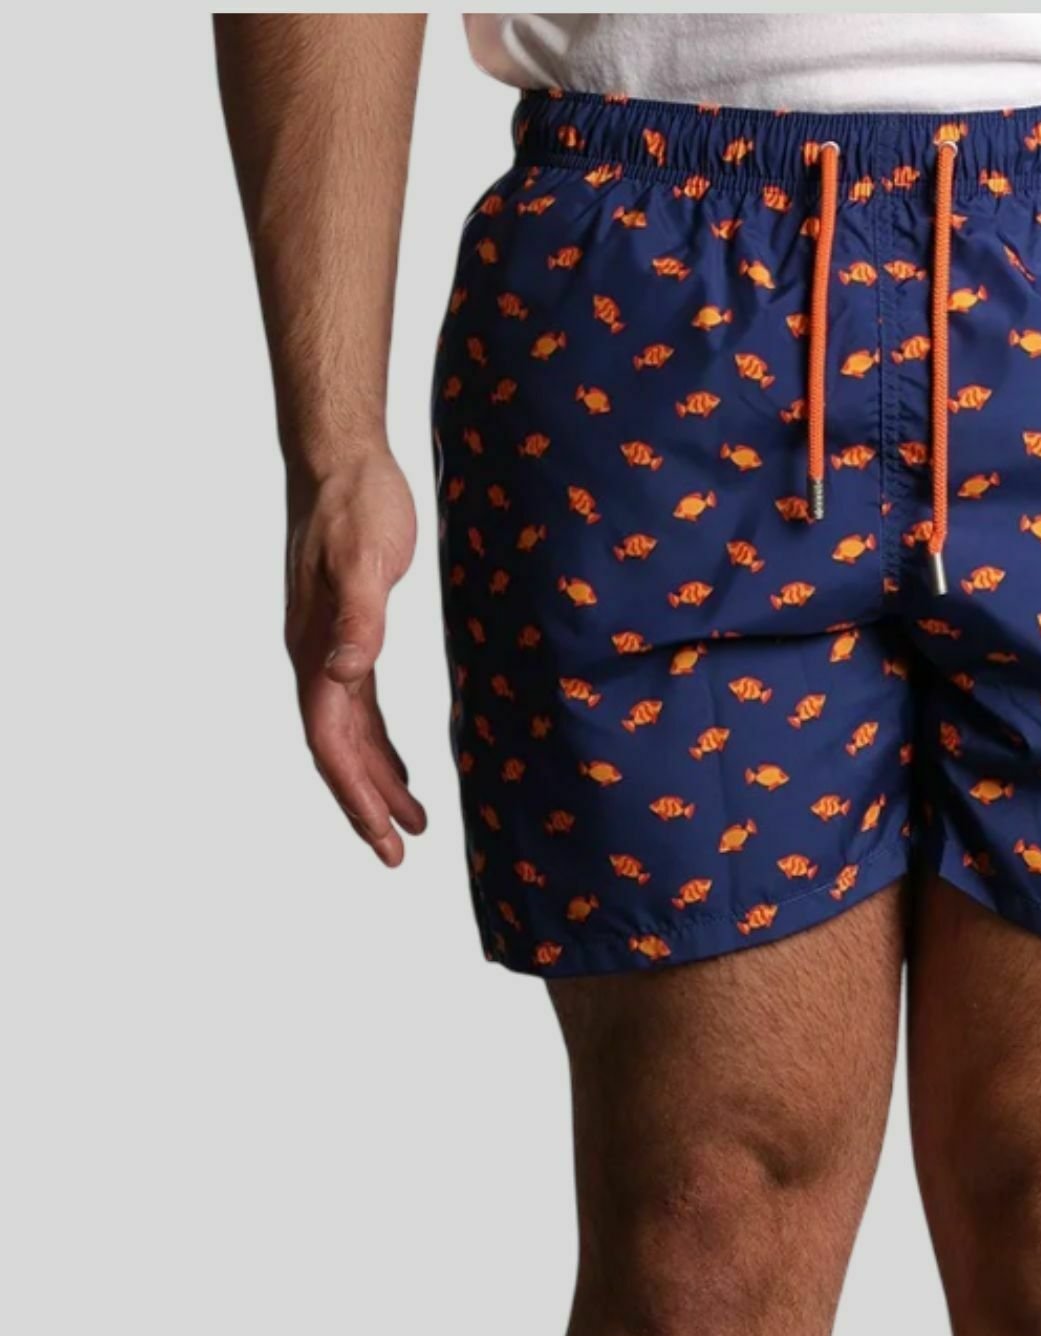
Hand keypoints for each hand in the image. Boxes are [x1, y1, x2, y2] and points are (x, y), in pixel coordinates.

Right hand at [285, 450, 426, 866]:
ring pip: (350, 738)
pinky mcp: (349, 637)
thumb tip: (343, 675)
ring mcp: (328, 651)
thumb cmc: (356, 505)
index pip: (331, 744)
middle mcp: (314, 660)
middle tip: (397, 856)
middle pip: (337, 753)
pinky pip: (361, 712)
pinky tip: (404, 769)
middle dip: (365, 807)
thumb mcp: (365, 561)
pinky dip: (382, 747)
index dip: (356, 796)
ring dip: (377, 783)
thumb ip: (358, 620)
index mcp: (314, 652)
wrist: (341, 460)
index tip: (384, 839)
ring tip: (411, 825)